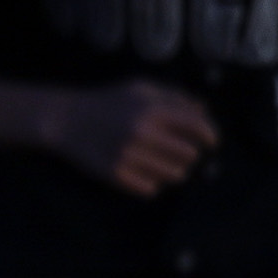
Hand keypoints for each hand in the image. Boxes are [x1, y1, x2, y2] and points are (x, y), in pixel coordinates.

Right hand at [46, 80, 216, 196]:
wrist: (66, 120)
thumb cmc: (107, 101)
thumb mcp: (140, 88)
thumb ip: (174, 96)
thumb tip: (203, 111)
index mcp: (152, 109)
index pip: (197, 127)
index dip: (210, 136)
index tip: (211, 142)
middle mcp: (143, 133)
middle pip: (189, 155)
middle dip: (191, 154)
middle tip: (183, 152)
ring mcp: (129, 156)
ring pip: (173, 175)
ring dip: (175, 170)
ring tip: (165, 163)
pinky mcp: (115, 175)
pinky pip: (151, 189)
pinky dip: (153, 183)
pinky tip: (145, 172)